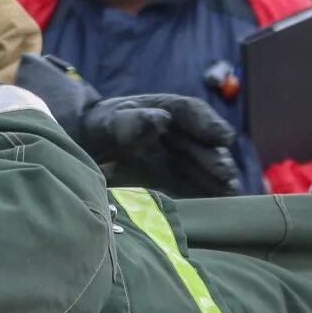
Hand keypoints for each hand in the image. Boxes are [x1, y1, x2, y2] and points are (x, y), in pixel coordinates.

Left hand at [84, 94, 239, 196]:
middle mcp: (172, 131)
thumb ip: (130, 123)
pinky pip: (190, 184)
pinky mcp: (167, 177)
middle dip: (214, 157)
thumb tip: (160, 118)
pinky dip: (204, 193)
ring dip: (216, 178)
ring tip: (230, 193)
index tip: (224, 137)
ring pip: (200, 165)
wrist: (81, 149)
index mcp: (160, 108)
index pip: (190, 111)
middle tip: (225, 174)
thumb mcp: (108, 124)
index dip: (209, 124)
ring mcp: (172, 154)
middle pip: (199, 142)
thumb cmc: (95, 130)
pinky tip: (220, 204)